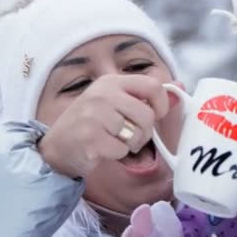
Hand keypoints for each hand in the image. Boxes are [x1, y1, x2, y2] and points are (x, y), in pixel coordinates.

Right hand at [38, 75, 169, 177]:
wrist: (56, 147)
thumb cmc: (92, 125)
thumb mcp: (115, 103)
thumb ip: (145, 97)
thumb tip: (180, 87)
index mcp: (111, 82)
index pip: (153, 86)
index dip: (162, 105)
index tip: (154, 116)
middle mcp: (102, 94)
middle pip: (147, 116)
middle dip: (144, 132)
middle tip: (130, 136)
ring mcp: (94, 116)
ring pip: (136, 135)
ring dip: (130, 145)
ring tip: (113, 141)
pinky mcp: (90, 138)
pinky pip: (122, 150)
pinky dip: (116, 155)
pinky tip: (102, 149)